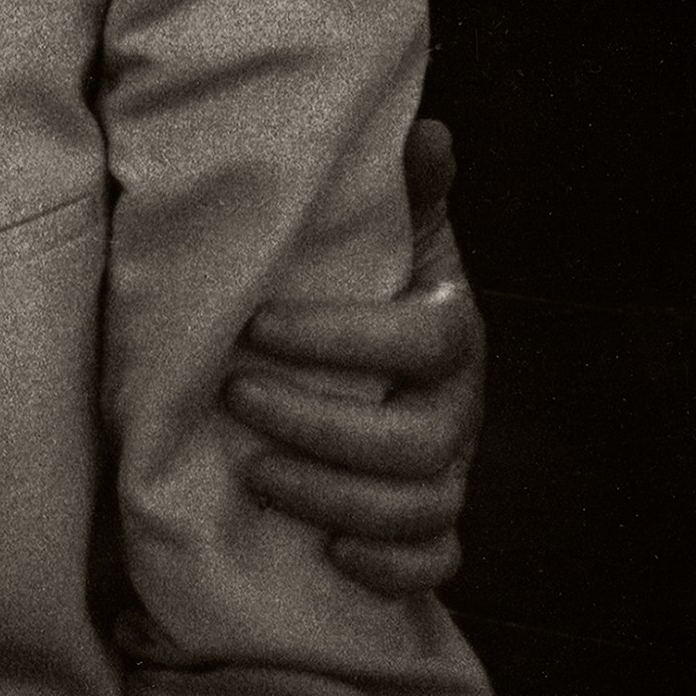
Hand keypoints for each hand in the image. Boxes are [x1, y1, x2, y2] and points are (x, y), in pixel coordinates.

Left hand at [228, 116, 483, 593]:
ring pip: (418, 507)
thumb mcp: (391, 235)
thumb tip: (428, 128)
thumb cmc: (376, 291)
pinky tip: (332, 553)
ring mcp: (451, 470)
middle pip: (413, 441)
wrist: (396, 364)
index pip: (423, 340)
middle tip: (235, 397)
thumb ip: (406, 190)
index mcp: (452, 330)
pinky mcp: (434, 523)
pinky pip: (434, 563)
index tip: (256, 325)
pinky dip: (391, 567)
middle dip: (319, 426)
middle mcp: (460, 409)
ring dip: (332, 497)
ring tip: (251, 472)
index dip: (343, 339)